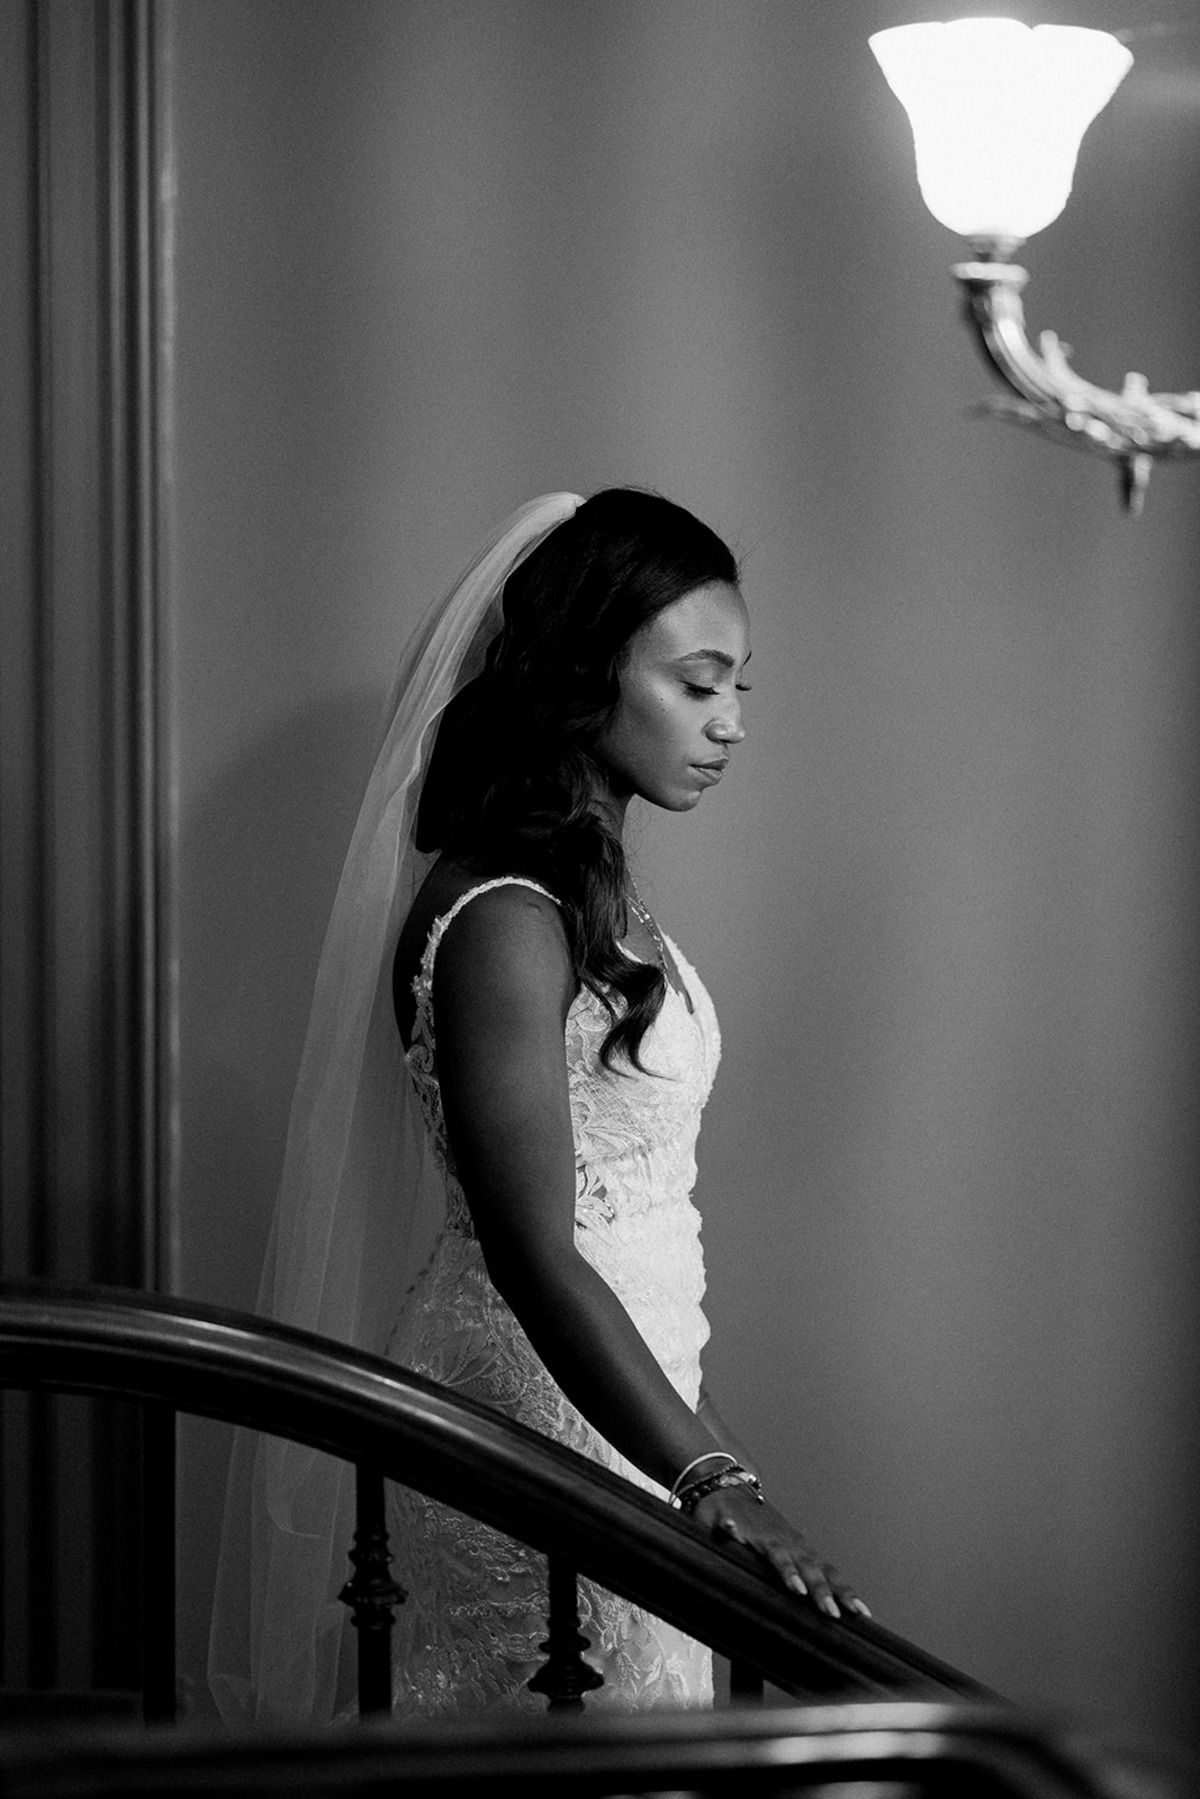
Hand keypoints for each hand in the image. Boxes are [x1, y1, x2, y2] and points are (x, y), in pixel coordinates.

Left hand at [690, 1486, 869, 1619]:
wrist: (731, 1488)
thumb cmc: (718, 1511)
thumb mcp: (713, 1518)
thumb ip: (723, 1525)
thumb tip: (727, 1527)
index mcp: (764, 1536)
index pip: (778, 1556)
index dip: (788, 1572)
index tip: (798, 1590)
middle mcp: (786, 1541)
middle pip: (807, 1566)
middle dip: (821, 1590)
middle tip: (832, 1613)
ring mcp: (798, 1545)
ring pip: (825, 1568)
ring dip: (842, 1590)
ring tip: (859, 1612)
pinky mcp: (805, 1551)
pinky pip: (829, 1570)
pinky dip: (845, 1589)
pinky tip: (860, 1609)